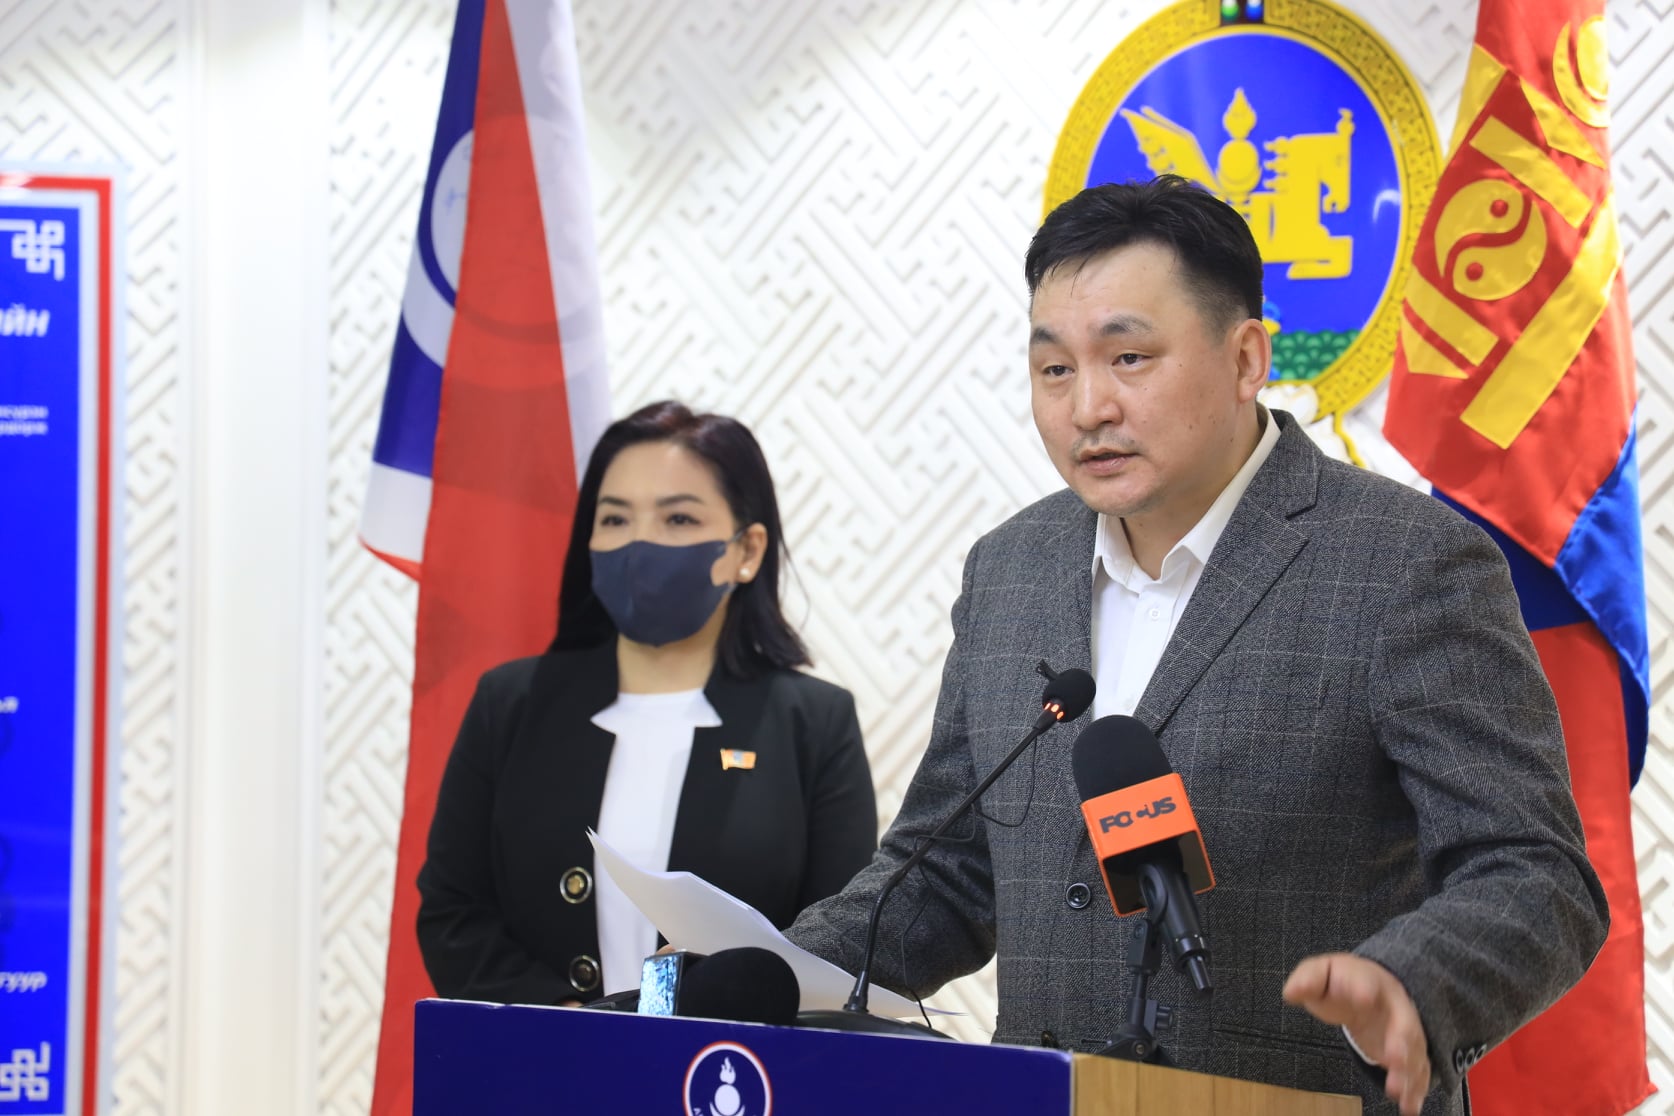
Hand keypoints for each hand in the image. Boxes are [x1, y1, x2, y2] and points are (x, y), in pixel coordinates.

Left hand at [1283, 953, 1429, 1115]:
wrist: (1367, 985)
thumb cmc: (1340, 982)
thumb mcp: (1319, 974)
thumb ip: (1308, 981)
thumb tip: (1291, 992)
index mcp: (1367, 979)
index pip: (1366, 981)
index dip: (1364, 989)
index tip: (1363, 998)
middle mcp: (1394, 1004)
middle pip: (1402, 1022)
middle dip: (1400, 1041)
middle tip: (1394, 1060)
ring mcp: (1405, 1029)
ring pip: (1413, 1051)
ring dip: (1408, 1072)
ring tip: (1396, 1093)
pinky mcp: (1409, 1051)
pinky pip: (1418, 1071)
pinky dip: (1415, 1090)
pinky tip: (1409, 1107)